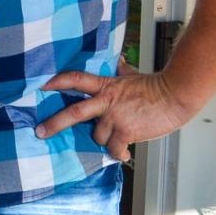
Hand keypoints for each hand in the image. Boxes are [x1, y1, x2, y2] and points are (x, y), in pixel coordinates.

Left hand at [36, 62, 196, 160]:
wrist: (175, 96)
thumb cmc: (156, 87)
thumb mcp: (132, 76)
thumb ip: (121, 70)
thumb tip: (117, 60)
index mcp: (106, 86)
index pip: (76, 79)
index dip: (58, 81)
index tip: (41, 85)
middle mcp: (106, 102)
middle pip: (74, 113)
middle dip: (54, 124)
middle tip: (40, 132)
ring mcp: (115, 118)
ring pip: (97, 136)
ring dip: (104, 140)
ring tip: (116, 139)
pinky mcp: (126, 132)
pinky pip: (115, 149)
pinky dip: (119, 154)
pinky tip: (125, 154)